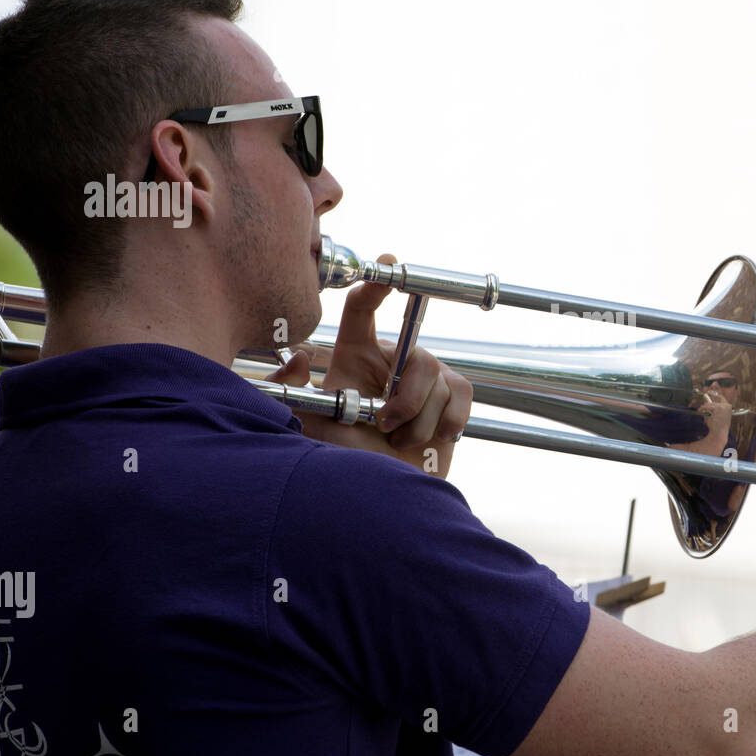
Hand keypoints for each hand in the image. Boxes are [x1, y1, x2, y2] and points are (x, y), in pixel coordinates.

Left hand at [265, 251, 472, 476]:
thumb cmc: (347, 457)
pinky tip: (431, 437)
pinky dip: (447, 422)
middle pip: (416, 354)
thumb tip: (301, 356)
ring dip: (419, 421)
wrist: (384, 490)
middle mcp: (392, 361)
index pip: (362, 310)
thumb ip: (295, 392)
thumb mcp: (313, 424)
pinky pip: (461, 393)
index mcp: (355, 357)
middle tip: (386, 425)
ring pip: (438, 380)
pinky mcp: (452, 397)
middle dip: (405, 398)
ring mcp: (425, 378)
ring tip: (400, 440)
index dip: (375, 286)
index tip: (386, 265)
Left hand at [697, 388, 732, 437]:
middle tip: (704, 397)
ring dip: (704, 407)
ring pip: (710, 403)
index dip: (715, 394)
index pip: (721, 397)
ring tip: (701, 410)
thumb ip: (714, 409)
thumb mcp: (717, 416)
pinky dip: (702, 408)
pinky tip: (700, 410)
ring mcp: (723, 406)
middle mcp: (727, 406)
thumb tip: (706, 402)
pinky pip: (707, 406)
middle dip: (709, 398)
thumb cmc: (718, 427)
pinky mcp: (717, 408)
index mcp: (728, 407)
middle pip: (716, 398)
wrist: (719, 433)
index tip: (709, 392)